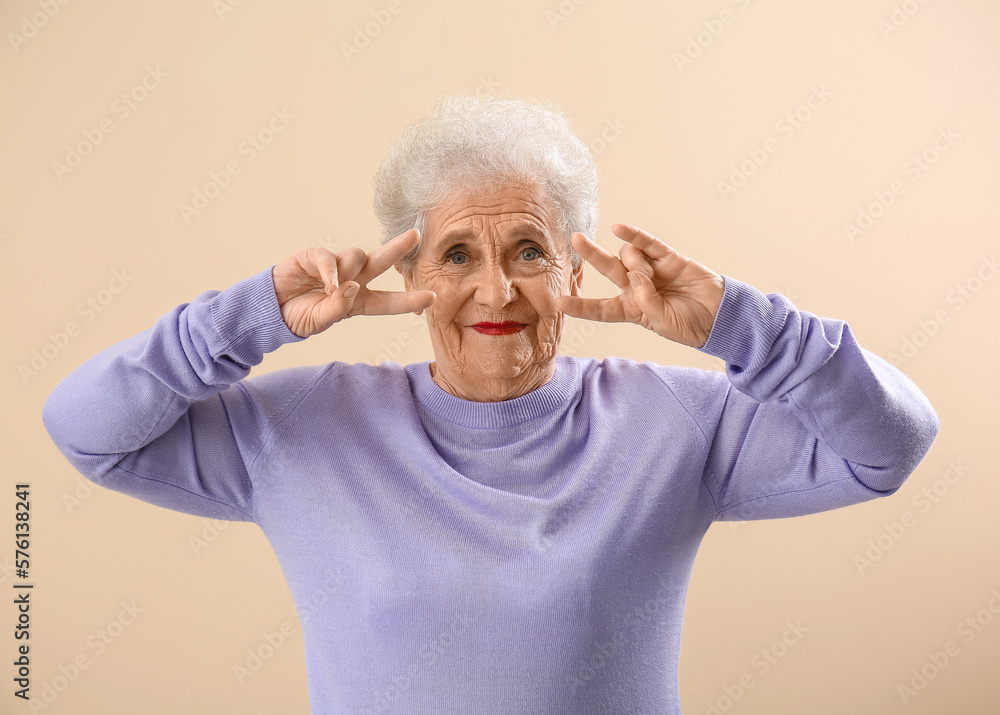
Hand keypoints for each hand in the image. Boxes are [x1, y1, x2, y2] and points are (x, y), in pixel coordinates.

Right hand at [272, 228, 435, 337]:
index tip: (432, 297)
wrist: (270, 310)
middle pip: (381, 262)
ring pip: (356, 256)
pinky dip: (331, 269)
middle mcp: (352, 280)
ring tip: (334, 288)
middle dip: (398, 248)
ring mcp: (335, 267)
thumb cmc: (299, 316)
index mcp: (359, 301)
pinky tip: (328, 282)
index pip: (389, 301)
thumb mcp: (321, 320)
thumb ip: (338, 308)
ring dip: (351, 270)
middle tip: (416, 235)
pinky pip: (330, 257)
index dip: (409, 300)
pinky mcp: (315, 257)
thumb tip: (352, 286)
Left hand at [556, 224, 724, 347]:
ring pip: (630, 258)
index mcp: (631, 310)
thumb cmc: (690, 326)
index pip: (601, 309)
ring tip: (654, 277)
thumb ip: (646, 300)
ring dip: (636, 264)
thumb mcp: (663, 323)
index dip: (581, 307)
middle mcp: (637, 288)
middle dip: (590, 255)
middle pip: (608, 269)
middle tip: (574, 239)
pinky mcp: (669, 259)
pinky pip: (648, 244)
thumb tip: (637, 273)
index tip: (558, 303)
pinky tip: (619, 228)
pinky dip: (634, 235)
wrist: (721, 316)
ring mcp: (652, 271)